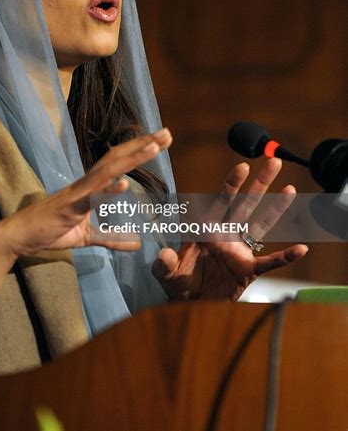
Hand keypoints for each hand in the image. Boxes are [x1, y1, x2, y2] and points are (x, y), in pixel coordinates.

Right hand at [0, 128, 172, 259]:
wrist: (19, 237)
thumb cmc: (51, 231)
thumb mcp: (87, 237)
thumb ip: (111, 238)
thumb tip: (136, 244)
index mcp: (90, 187)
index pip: (118, 163)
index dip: (139, 150)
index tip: (160, 141)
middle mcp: (86, 184)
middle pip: (118, 158)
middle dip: (143, 145)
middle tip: (167, 133)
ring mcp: (78, 193)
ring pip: (108, 171)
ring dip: (132, 159)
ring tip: (154, 147)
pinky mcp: (69, 208)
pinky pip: (90, 198)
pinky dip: (107, 191)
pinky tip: (124, 184)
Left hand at [152, 158, 307, 300]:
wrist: (190, 303)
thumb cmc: (178, 282)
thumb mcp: (166, 272)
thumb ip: (164, 263)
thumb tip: (165, 254)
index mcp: (205, 228)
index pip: (221, 201)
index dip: (232, 184)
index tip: (242, 167)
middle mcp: (225, 234)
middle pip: (245, 204)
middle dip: (259, 183)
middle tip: (273, 161)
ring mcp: (238, 250)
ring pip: (261, 224)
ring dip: (275, 208)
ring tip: (289, 190)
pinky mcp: (247, 269)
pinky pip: (269, 261)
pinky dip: (285, 256)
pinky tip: (301, 249)